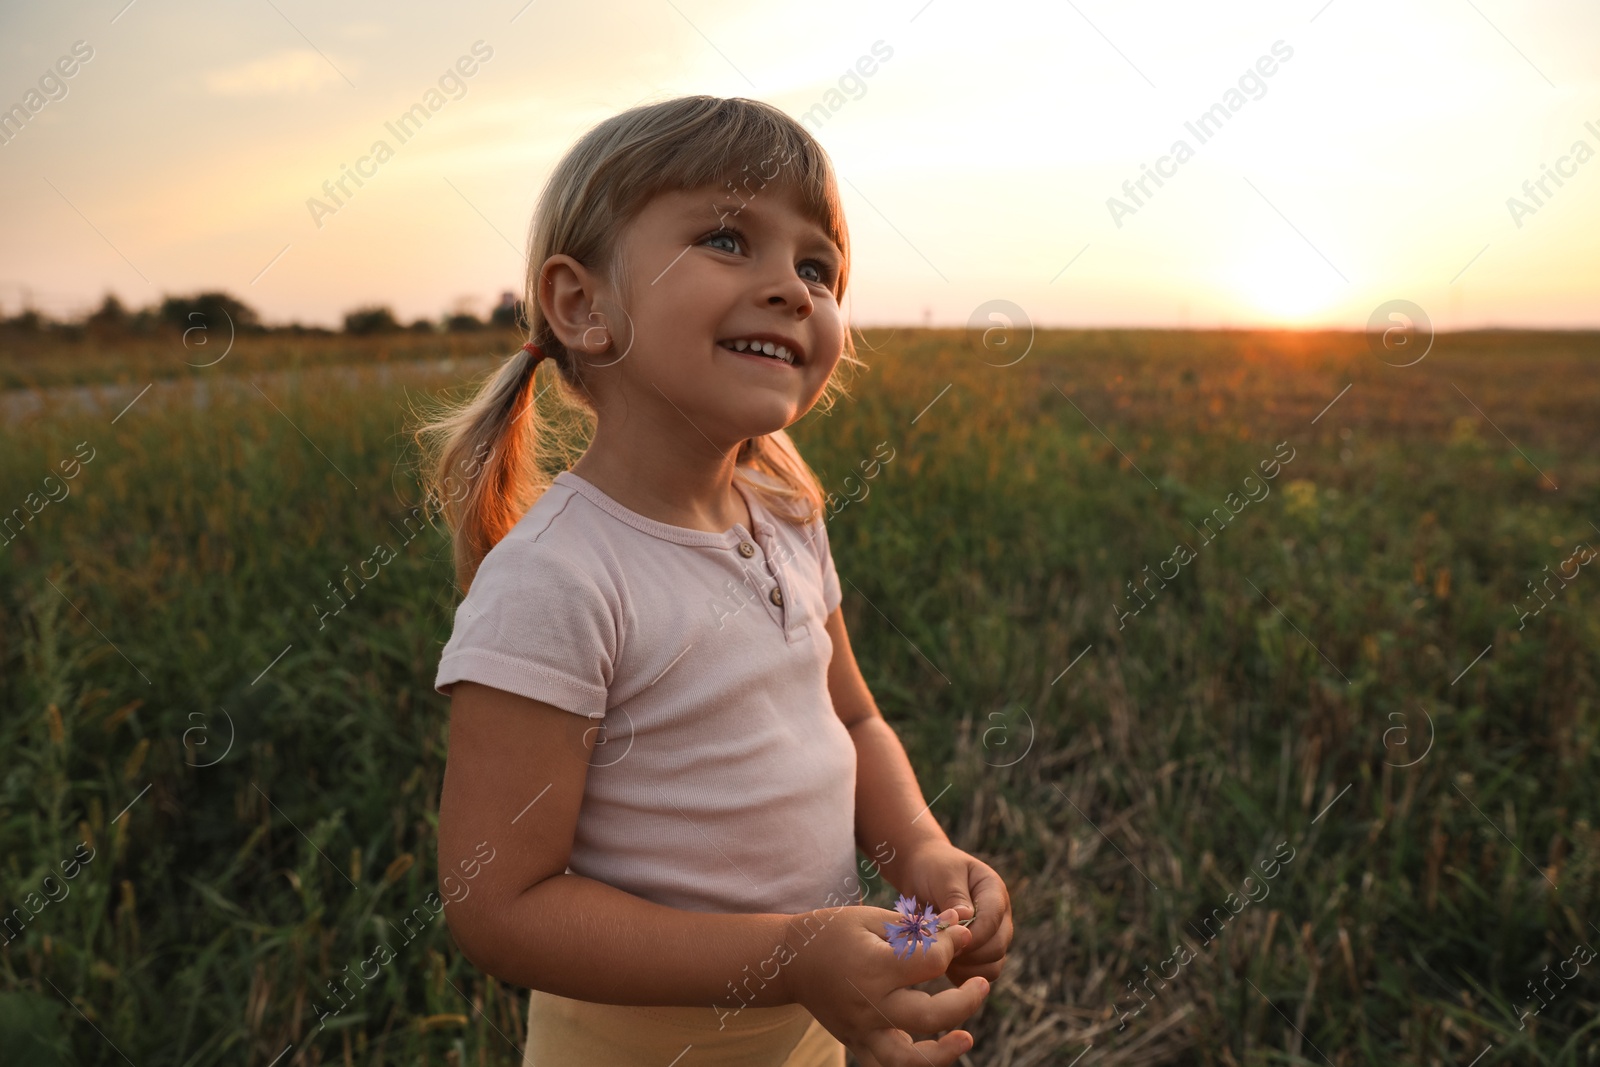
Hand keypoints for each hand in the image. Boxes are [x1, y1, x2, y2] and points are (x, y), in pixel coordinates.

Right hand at [779, 904, 990, 1066]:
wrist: (790, 961)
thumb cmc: (833, 932)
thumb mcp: (873, 918)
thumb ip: (919, 927)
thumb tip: (962, 925)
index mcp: (873, 967)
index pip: (931, 963)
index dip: (952, 945)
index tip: (958, 933)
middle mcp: (869, 1005)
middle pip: (931, 1016)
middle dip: (966, 1001)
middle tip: (982, 984)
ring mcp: (862, 1030)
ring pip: (910, 1060)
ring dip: (944, 1053)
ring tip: (967, 1038)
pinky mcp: (857, 1043)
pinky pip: (887, 1066)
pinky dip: (914, 1064)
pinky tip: (936, 1049)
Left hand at [893, 842, 1012, 986]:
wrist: (923, 873)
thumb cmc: (933, 869)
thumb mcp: (942, 874)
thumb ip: (954, 896)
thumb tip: (966, 917)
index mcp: (994, 891)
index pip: (992, 920)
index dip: (971, 935)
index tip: (946, 939)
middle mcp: (1000, 915)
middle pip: (997, 946)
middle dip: (968, 954)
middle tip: (940, 951)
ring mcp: (993, 935)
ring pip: (993, 965)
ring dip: (967, 968)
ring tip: (941, 958)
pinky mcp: (982, 951)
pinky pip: (981, 973)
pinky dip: (964, 976)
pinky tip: (943, 966)